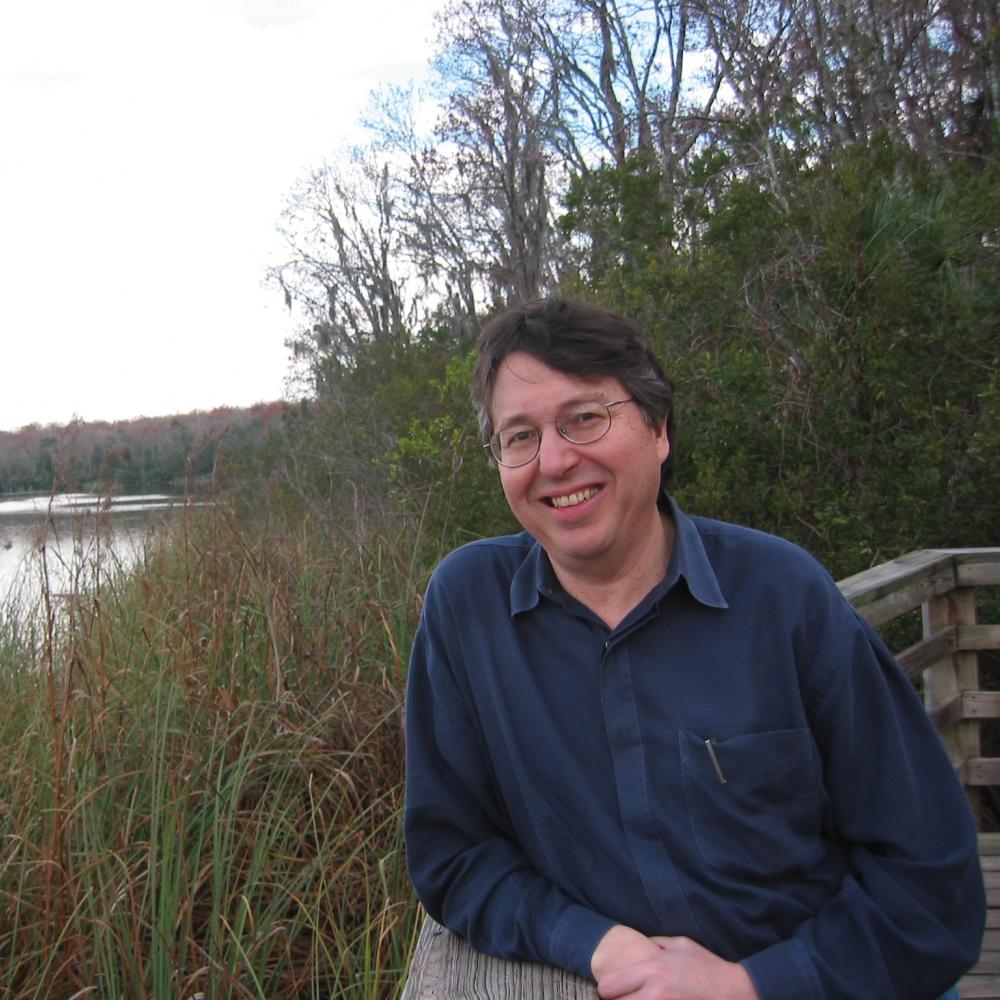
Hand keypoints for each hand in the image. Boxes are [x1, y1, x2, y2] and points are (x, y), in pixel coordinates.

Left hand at [593, 929, 757, 999]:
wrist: (737, 992)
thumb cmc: (708, 967)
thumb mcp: (680, 944)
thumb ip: (655, 944)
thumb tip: (639, 944)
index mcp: (652, 970)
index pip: (609, 986)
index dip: (609, 989)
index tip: (614, 991)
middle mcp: (654, 992)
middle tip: (627, 997)